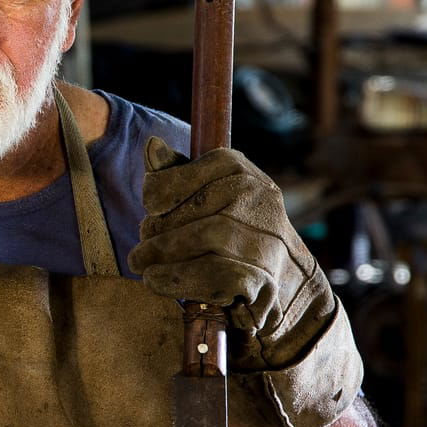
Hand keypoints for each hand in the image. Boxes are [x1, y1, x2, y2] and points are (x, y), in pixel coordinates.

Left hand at [129, 136, 333, 372]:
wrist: (285, 280)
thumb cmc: (234, 232)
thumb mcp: (210, 196)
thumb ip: (177, 174)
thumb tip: (152, 145)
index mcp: (242, 171)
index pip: (197, 168)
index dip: (164, 186)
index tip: (149, 206)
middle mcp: (259, 198)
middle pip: (196, 206)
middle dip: (158, 229)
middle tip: (140, 248)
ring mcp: (264, 237)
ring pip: (206, 236)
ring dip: (164, 253)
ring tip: (142, 264)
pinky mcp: (263, 276)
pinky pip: (215, 273)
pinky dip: (178, 278)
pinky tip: (157, 281)